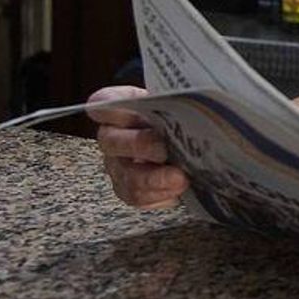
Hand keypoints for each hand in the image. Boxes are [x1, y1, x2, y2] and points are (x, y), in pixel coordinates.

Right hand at [88, 85, 188, 209]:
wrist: (186, 141)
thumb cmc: (176, 117)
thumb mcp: (174, 103)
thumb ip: (174, 101)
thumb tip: (194, 101)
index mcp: (120, 108)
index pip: (104, 103)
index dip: (113, 107)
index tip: (135, 110)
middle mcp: (112, 136)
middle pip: (113, 141)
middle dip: (140, 146)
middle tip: (165, 150)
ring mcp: (117, 165)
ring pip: (126, 176)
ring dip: (155, 180)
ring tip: (181, 179)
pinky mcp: (128, 189)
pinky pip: (138, 197)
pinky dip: (160, 196)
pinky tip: (178, 191)